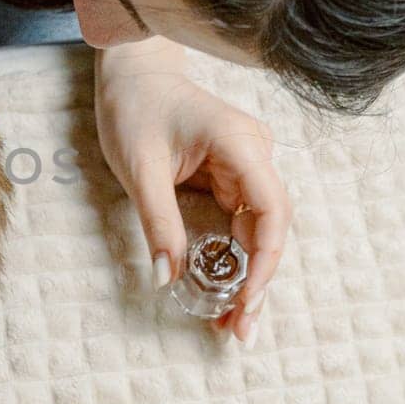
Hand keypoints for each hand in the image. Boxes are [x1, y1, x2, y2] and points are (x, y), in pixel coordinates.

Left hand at [93, 39, 289, 347]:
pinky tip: (223, 292)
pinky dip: (232, 258)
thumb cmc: (134, 109)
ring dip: (247, 276)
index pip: (272, 211)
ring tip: (230, 323)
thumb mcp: (139, 169)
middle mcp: (254, 155)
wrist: (131, 73)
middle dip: (258, 281)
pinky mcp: (231, 176)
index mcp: (240, 145)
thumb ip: (158, 222)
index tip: (246, 299)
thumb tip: (168, 278)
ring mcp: (245, 166)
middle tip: (240, 330)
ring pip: (257, 231)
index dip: (266, 261)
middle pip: (271, 228)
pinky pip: (238, 223)